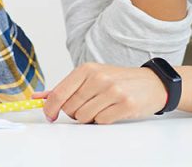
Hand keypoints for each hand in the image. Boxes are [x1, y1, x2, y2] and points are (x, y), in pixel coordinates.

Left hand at [35, 62, 168, 124]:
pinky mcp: (125, 105)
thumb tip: (40, 97)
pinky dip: (103, 119)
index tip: (49, 115)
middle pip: (70, 108)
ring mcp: (113, 91)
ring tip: (101, 107)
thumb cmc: (118, 80)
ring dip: (89, 117)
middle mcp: (99, 78)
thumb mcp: (93, 76)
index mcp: (88, 69)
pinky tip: (112, 110)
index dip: (50, 108)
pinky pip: (101, 121)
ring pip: (84, 117)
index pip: (59, 93)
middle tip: (86, 107)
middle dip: (74, 113)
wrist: (151, 83)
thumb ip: (67, 87)